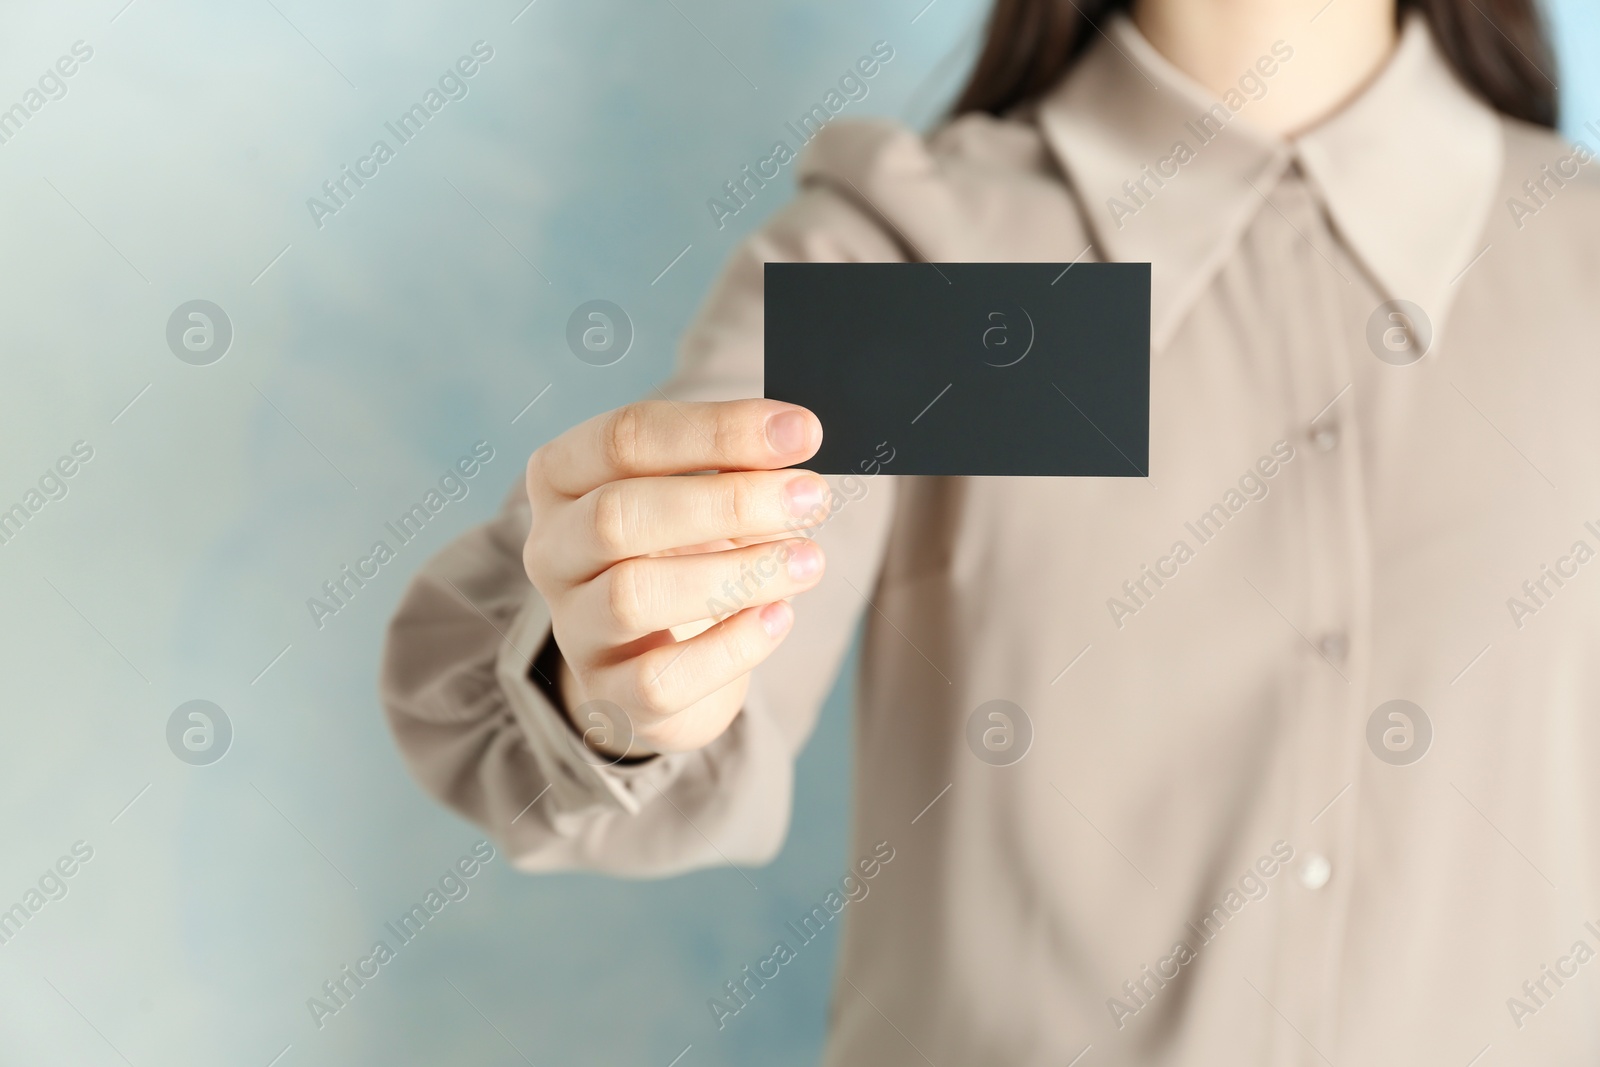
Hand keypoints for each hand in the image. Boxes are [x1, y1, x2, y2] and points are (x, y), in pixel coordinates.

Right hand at [522, 398, 828, 757]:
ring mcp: (574, 627)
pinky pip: (661, 678)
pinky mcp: (610, 695)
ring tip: (807, 560)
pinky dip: (731, 646)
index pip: (625, 437)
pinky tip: (779, 617)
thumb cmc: (682, 552)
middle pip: (619, 515)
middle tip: (810, 496)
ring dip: (736, 574)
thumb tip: (795, 437)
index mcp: (564, 477)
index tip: (802, 431)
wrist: (660, 656)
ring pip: (634, 596)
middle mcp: (553, 550)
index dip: (719, 430)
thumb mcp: (699, 495)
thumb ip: (734, 464)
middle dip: (728, 501)